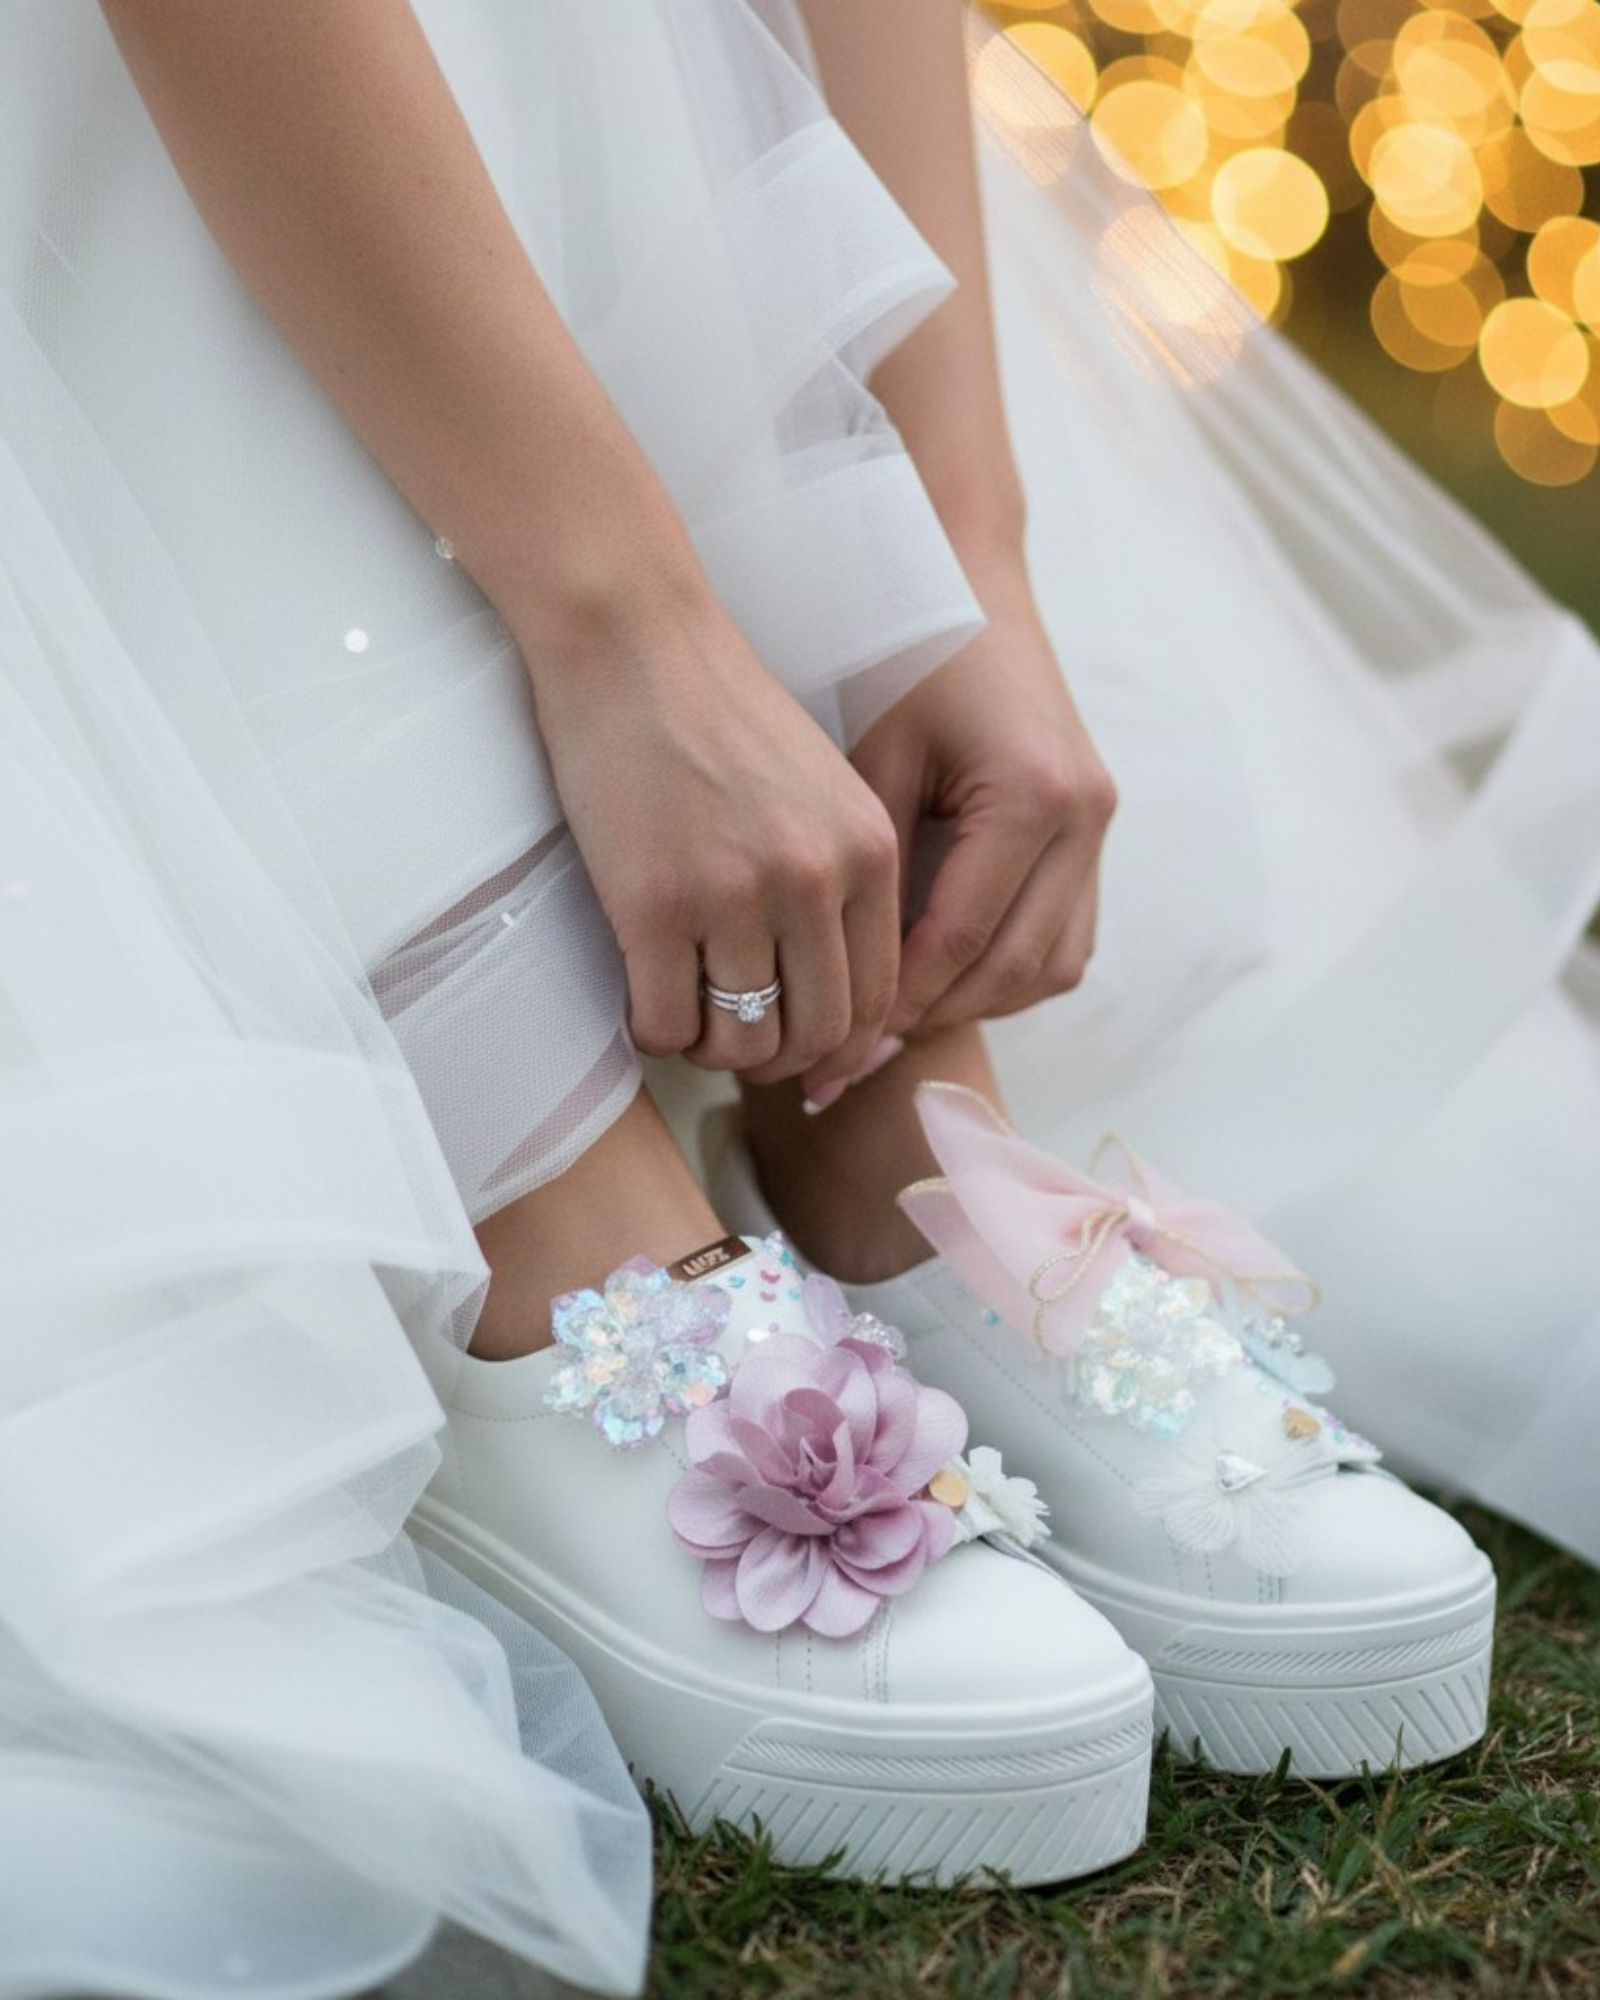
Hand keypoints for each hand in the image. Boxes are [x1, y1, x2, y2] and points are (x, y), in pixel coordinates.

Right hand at [529, 589, 901, 1087]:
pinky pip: (664, 1022)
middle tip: (737, 1043)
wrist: (632, 639)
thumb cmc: (718, 709)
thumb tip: (831, 990)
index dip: (841, 1046)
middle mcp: (814, 880)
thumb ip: (842, 876)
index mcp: (868, 851)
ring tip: (688, 1019)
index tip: (803, 1051)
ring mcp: (734, 896)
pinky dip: (653, 1031)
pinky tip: (641, 1000)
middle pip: (817, 1034)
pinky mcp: (652, 905)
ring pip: (741, 1041)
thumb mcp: (821, 786)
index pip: (879, 997)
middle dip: (779, 1059)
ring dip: (712, 1050)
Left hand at [851, 556, 1115, 1037]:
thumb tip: (839, 988)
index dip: (895, 1007)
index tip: (834, 1051)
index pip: (959, 941)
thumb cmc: (902, 656)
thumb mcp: (868, 763)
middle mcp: (1084, 817)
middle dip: (932, 1021)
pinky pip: (1065, 936)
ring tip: (895, 1027)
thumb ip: (867, 875)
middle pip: (1015, 970)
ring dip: (977, 1004)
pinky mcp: (1095, 827)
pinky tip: (943, 980)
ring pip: (1052, 967)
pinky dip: (1009, 970)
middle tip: (854, 1059)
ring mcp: (1100, 824)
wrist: (966, 574)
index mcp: (1032, 797)